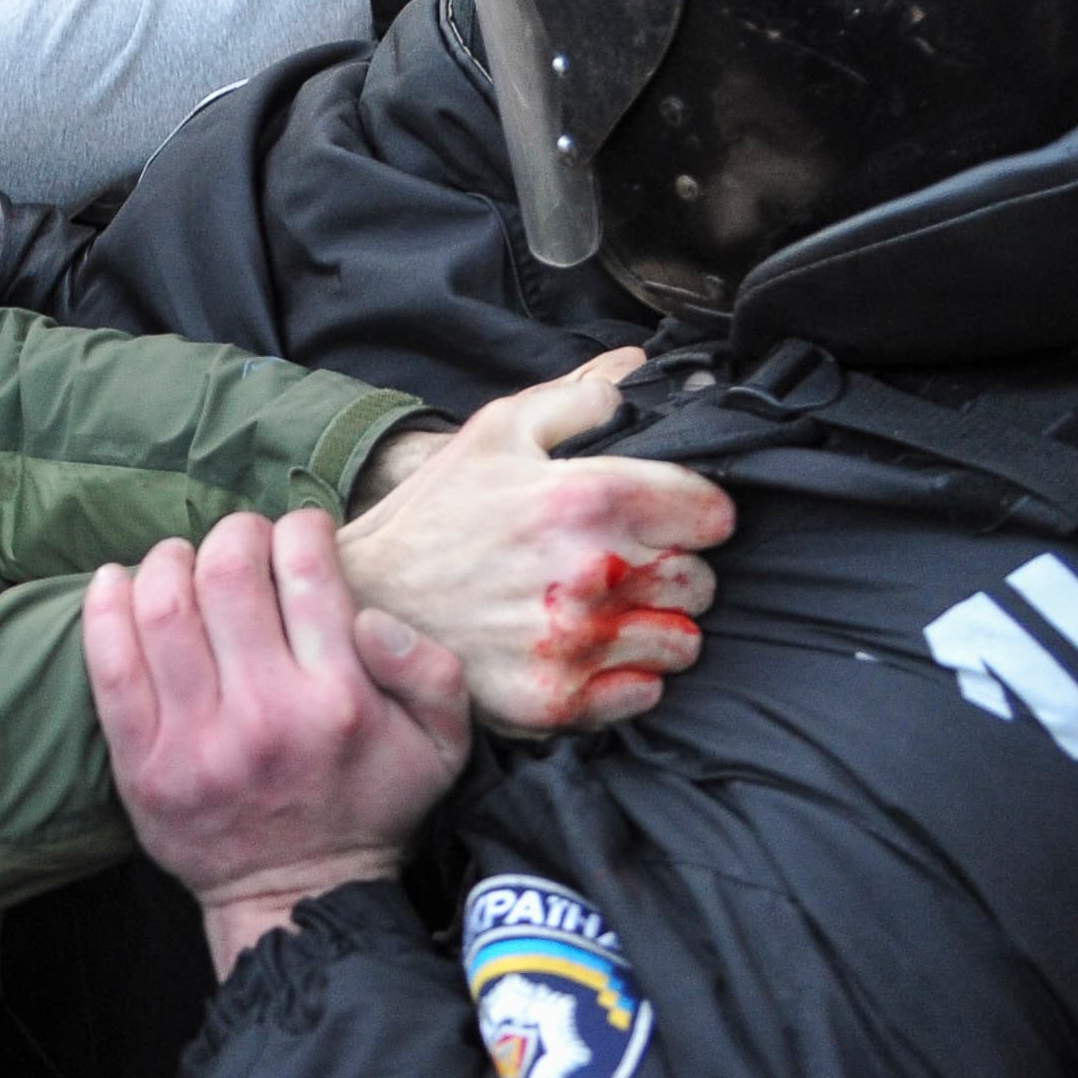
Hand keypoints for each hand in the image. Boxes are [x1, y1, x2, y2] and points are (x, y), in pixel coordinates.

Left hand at [88, 509, 471, 975]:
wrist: (298, 899)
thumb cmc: (370, 809)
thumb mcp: (442, 748)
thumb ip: (432, 670)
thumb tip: (368, 614)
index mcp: (339, 699)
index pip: (306, 570)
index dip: (300, 528)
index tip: (299, 532)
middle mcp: (265, 713)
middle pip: (227, 574)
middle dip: (234, 535)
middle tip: (241, 543)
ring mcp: (196, 739)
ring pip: (162, 606)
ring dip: (168, 560)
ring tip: (182, 560)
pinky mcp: (141, 762)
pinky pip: (109, 663)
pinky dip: (104, 606)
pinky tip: (116, 581)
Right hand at [337, 350, 734, 733]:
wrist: (364, 601)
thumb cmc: (436, 513)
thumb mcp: (496, 431)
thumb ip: (578, 398)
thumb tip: (637, 376)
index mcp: (586, 498)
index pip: (713, 514)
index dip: (696, 512)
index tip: (669, 519)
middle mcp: (592, 573)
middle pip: (703, 581)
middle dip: (675, 569)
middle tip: (625, 565)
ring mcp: (577, 644)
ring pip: (682, 641)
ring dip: (657, 625)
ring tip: (608, 610)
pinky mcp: (559, 700)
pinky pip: (646, 691)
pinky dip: (628, 675)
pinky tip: (586, 649)